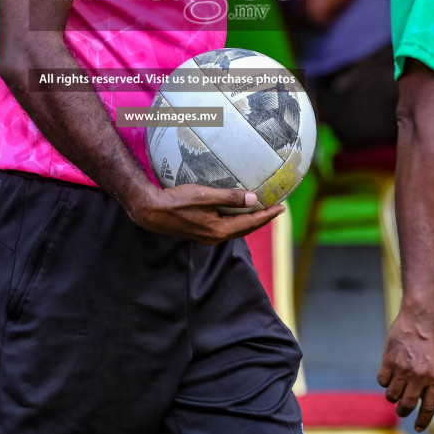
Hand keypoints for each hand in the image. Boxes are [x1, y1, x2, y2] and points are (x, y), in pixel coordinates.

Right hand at [122, 184, 282, 243]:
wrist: (151, 212)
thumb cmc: (177, 202)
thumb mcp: (205, 196)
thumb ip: (230, 198)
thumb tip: (254, 198)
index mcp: (220, 230)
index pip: (251, 223)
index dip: (268, 215)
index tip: (282, 207)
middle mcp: (216, 237)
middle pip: (246, 229)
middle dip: (262, 219)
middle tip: (276, 208)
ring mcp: (208, 236)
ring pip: (236, 229)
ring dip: (249, 220)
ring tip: (260, 209)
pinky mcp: (201, 232)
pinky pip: (225, 226)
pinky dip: (236, 219)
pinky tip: (236, 210)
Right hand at [377, 309, 433, 429]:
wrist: (421, 317)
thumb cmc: (432, 339)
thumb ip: (431, 382)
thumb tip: (420, 399)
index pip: (428, 408)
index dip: (422, 421)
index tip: (418, 427)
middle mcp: (419, 377)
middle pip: (406, 405)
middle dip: (403, 410)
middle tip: (401, 408)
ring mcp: (403, 369)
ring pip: (392, 396)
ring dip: (393, 395)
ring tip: (396, 387)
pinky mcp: (389, 361)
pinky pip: (382, 381)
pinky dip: (384, 381)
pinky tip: (389, 373)